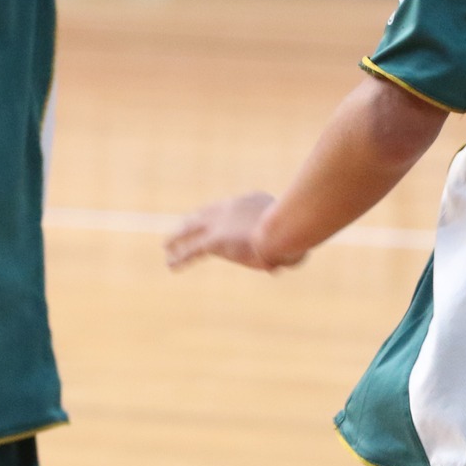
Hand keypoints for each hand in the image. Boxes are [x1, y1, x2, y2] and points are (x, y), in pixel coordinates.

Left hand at [163, 192, 295, 271]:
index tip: (217, 221)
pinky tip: (171, 264)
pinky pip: (192, 250)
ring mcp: (221, 223)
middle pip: (207, 213)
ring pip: (191, 230)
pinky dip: (181, 258)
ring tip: (167, 245)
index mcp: (253, 200)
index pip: (233, 208)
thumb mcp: (296, 238)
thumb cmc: (297, 232)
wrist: (284, 229)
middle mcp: (232, 207)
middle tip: (185, 226)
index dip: (223, 216)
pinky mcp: (214, 241)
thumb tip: (290, 259)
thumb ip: (289, 247)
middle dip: (194, 221)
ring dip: (178, 238)